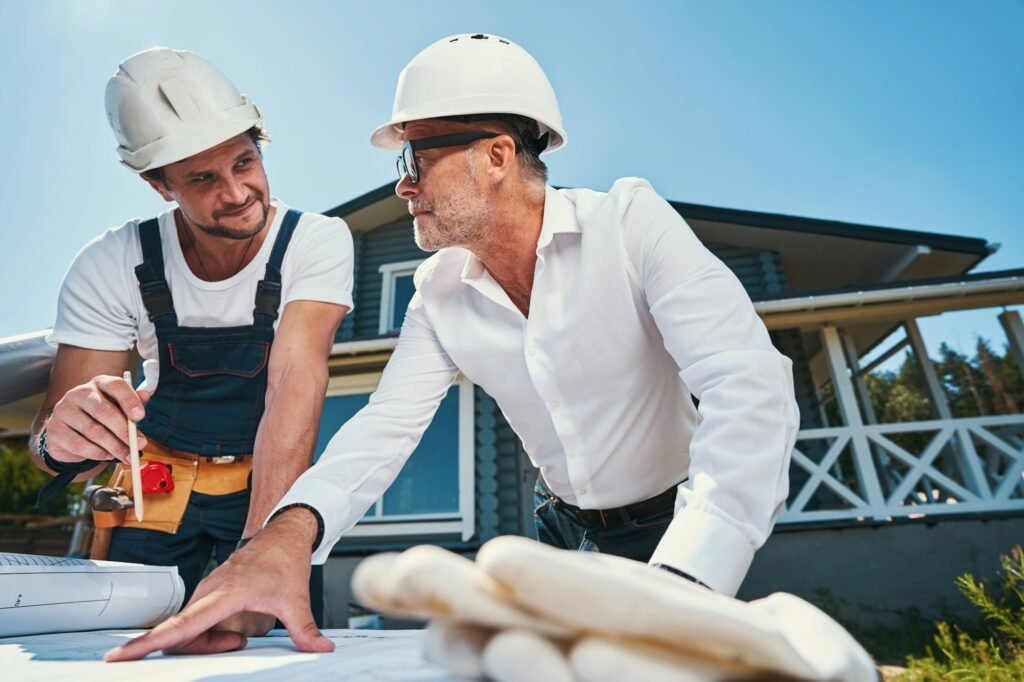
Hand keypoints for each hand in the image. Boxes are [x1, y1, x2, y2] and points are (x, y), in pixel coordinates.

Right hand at [44, 374, 149, 464]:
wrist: (69, 433)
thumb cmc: (100, 418)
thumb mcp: (119, 408)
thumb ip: (133, 403)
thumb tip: (147, 395)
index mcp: (99, 383)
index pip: (115, 385)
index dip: (129, 400)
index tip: (141, 417)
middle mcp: (79, 393)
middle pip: (103, 411)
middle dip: (124, 431)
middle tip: (138, 445)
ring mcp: (63, 410)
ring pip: (93, 431)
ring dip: (114, 446)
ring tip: (127, 455)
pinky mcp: (54, 429)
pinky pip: (79, 445)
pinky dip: (97, 453)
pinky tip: (108, 456)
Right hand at [104, 507, 333, 660]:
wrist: (283, 533)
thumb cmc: (284, 560)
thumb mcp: (296, 599)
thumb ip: (305, 629)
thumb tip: (320, 650)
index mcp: (225, 593)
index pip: (181, 625)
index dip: (148, 643)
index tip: (118, 656)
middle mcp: (208, 591)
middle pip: (182, 634)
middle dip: (201, 649)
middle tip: (240, 643)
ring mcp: (205, 591)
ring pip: (188, 629)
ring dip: (208, 642)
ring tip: (242, 637)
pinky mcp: (207, 593)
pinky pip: (195, 622)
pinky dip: (208, 634)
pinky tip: (233, 633)